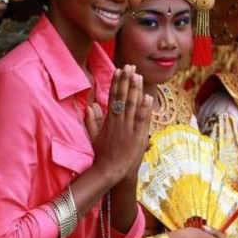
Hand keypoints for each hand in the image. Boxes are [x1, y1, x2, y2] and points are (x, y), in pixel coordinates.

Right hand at [88, 66, 152, 184]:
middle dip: (127, 80)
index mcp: (109, 120)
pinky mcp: (138, 136)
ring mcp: (129, 128)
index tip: (119, 70)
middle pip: (124, 97)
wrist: (111, 171)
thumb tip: (90, 106)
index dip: (116, 83)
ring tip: (139, 75)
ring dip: (136, 90)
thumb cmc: (103, 155)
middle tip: (130, 66)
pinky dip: (145, 108)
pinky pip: (142, 119)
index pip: (113, 97)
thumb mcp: (94, 136)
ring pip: (133, 105)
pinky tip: (147, 96)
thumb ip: (92, 121)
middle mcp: (119, 121)